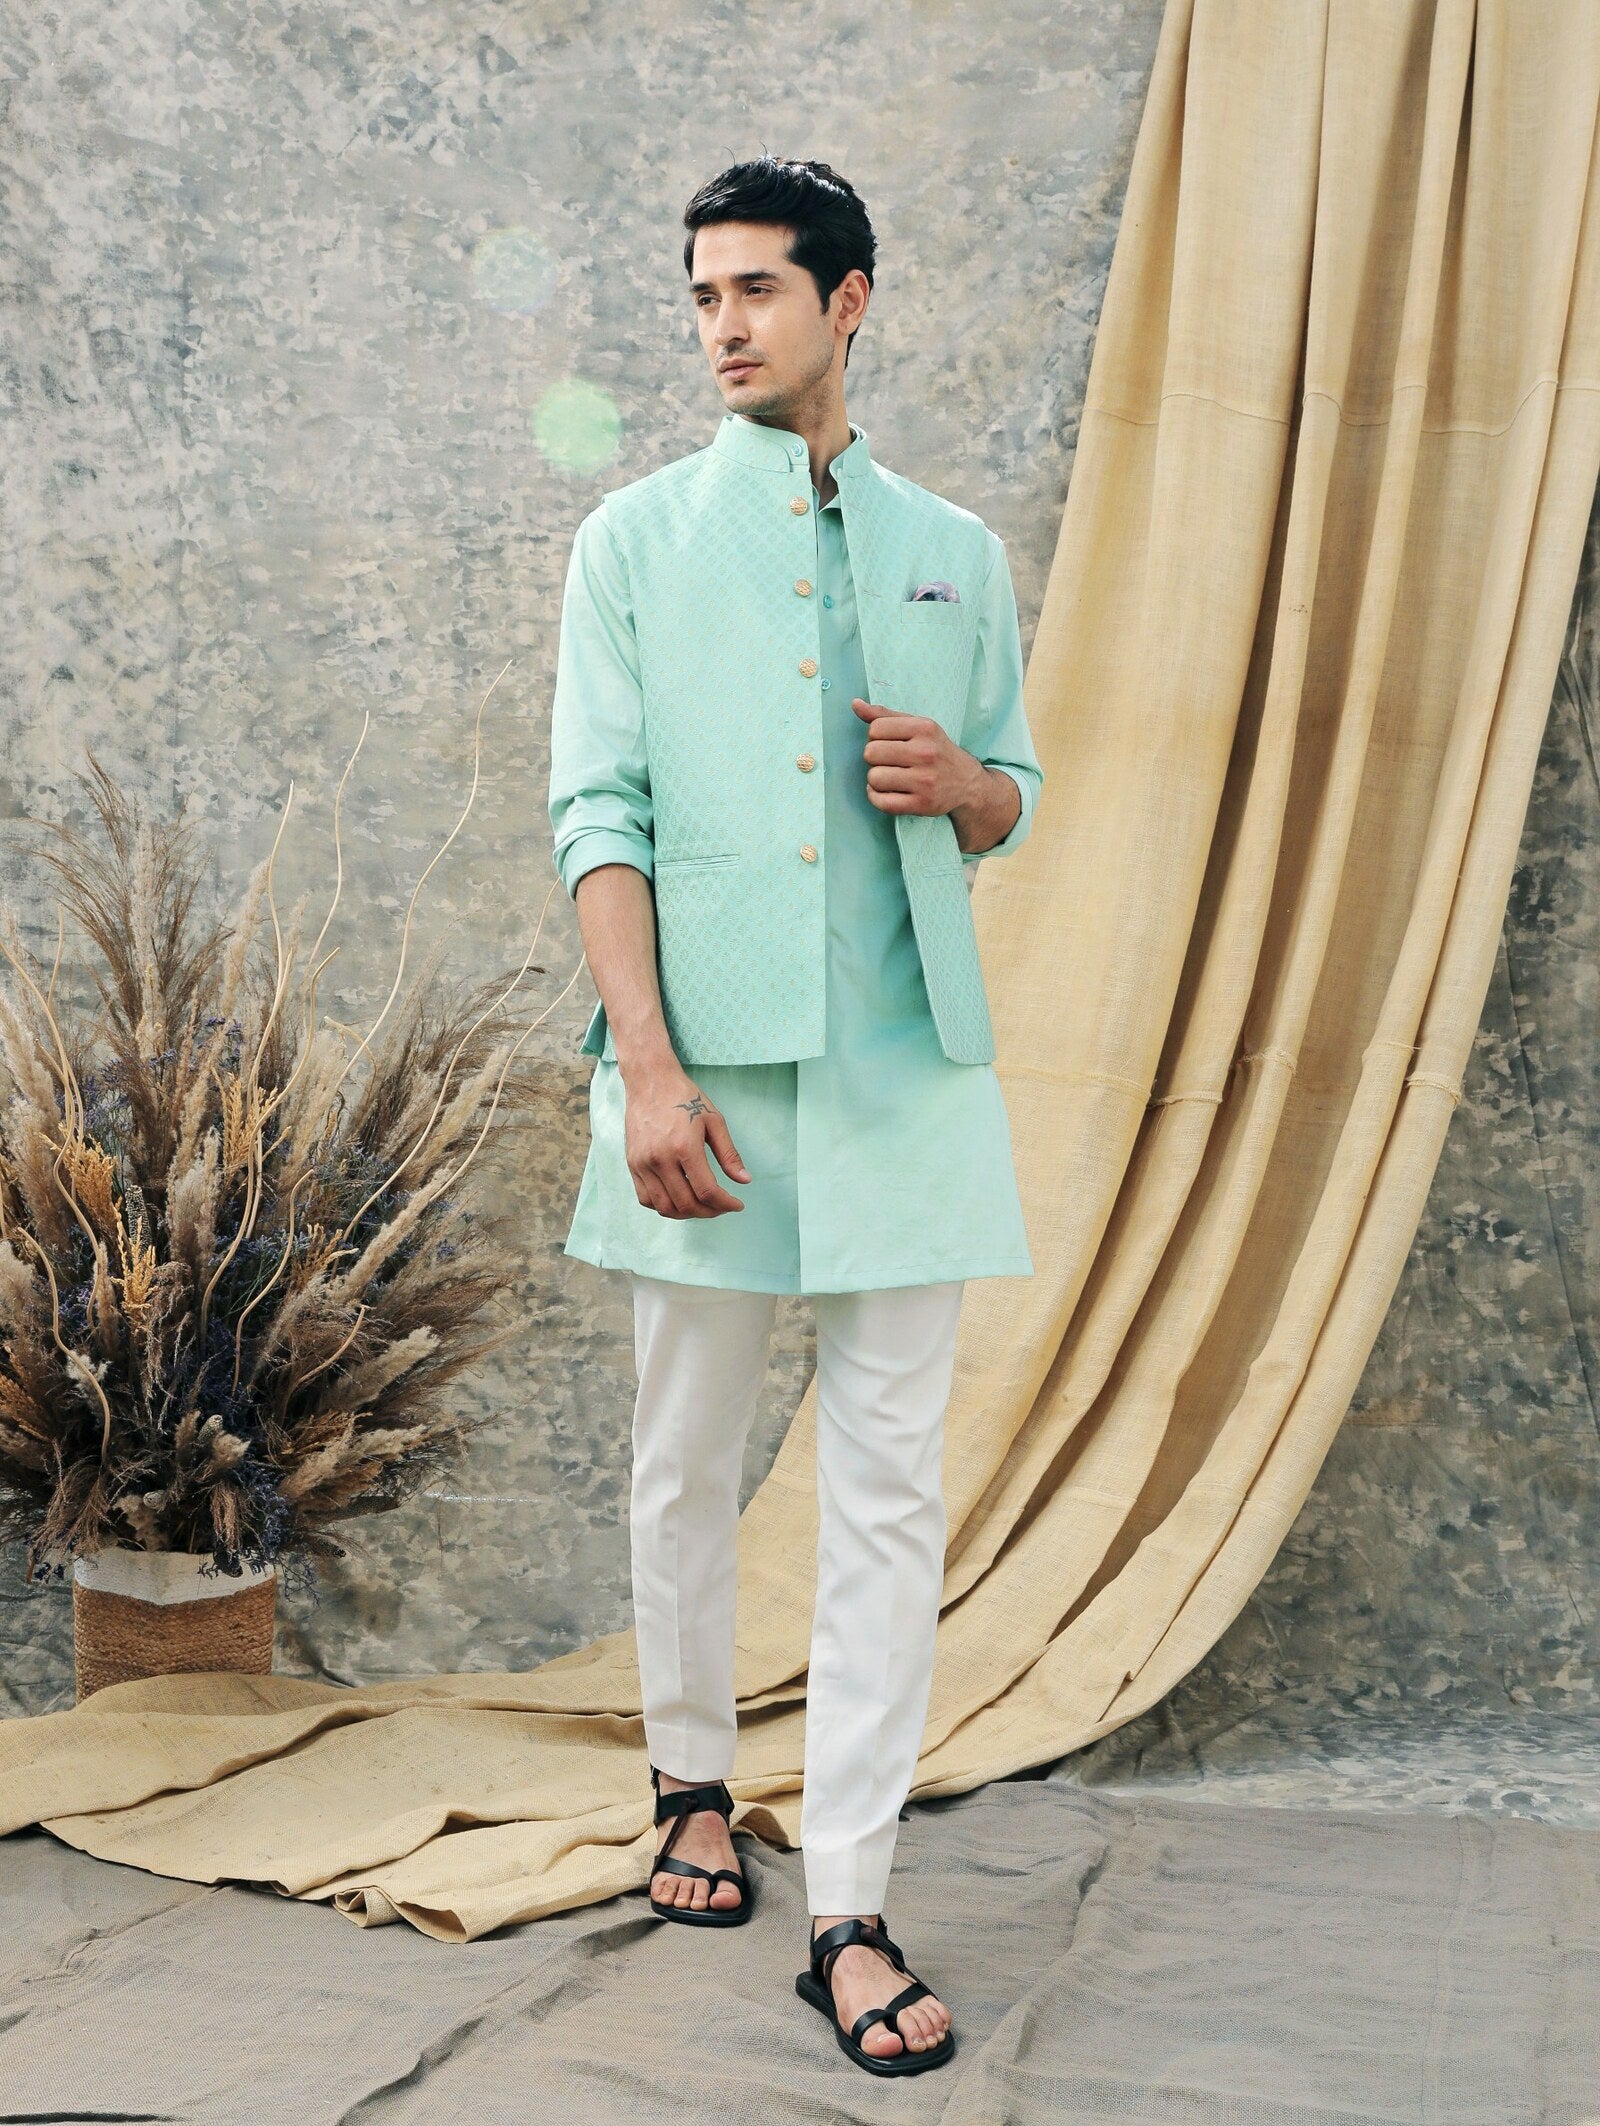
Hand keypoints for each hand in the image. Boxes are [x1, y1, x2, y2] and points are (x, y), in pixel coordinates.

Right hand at [622, 1060, 750, 1217]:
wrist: (649, 1081)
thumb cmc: (685, 1097)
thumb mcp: (714, 1121)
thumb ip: (729, 1154)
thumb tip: (744, 1181)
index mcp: (684, 1147)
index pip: (707, 1191)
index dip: (726, 1204)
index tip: (737, 1204)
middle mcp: (660, 1159)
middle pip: (686, 1204)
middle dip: (710, 1212)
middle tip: (722, 1206)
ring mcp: (642, 1164)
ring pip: (664, 1207)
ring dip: (687, 1214)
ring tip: (702, 1205)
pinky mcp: (632, 1164)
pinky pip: (646, 1199)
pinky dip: (664, 1206)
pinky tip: (679, 1199)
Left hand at [851, 696, 984, 818]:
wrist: (967, 782)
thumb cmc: (935, 751)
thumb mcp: (917, 726)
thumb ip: (884, 715)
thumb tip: (855, 704)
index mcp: (924, 728)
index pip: (875, 728)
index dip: (875, 737)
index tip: (888, 743)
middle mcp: (926, 753)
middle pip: (871, 753)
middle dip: (874, 758)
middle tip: (889, 761)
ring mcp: (924, 780)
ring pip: (874, 778)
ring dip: (876, 779)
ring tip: (889, 776)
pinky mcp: (922, 804)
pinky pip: (882, 802)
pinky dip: (876, 797)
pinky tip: (885, 791)